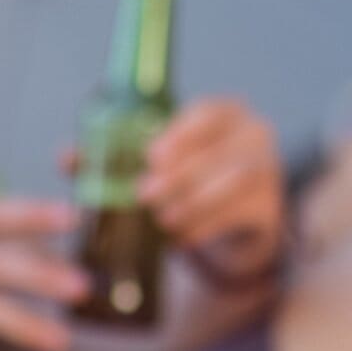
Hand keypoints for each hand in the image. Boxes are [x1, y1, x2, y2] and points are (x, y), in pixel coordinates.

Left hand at [137, 98, 285, 281]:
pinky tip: (181, 237)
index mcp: (228, 113)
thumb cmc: (195, 176)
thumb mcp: (171, 158)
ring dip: (195, 201)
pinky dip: (207, 226)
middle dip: (181, 174)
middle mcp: (255, 135)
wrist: (236, 217)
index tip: (151, 157)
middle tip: (145, 194)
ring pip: (237, 181)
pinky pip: (241, 213)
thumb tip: (81, 160)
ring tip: (163, 218)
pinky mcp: (270, 206)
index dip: (181, 134)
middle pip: (222, 150)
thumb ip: (136, 155)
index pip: (210, 113)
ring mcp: (269, 170)